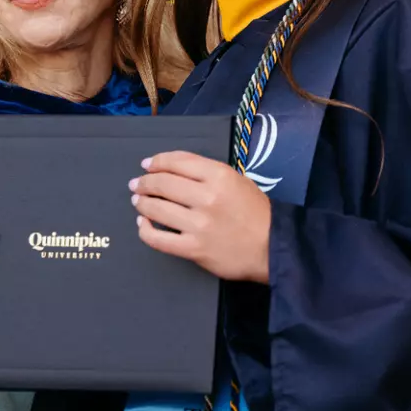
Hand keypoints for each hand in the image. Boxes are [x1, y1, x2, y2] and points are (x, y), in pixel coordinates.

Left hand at [130, 151, 271, 282]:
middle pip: (162, 184)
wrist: (272, 246)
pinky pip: (158, 239)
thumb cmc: (255, 211)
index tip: (147, 165)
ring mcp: (199, 225)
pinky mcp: (194, 249)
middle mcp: (206, 197)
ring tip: (138, 201)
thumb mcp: (237, 180)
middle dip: (144, 182)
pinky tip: (143, 225)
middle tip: (137, 184)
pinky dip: (145, 230)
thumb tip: (172, 170)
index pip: (177, 162)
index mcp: (219, 176)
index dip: (157, 162)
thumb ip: (206, 172)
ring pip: (156, 209)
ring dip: (142, 203)